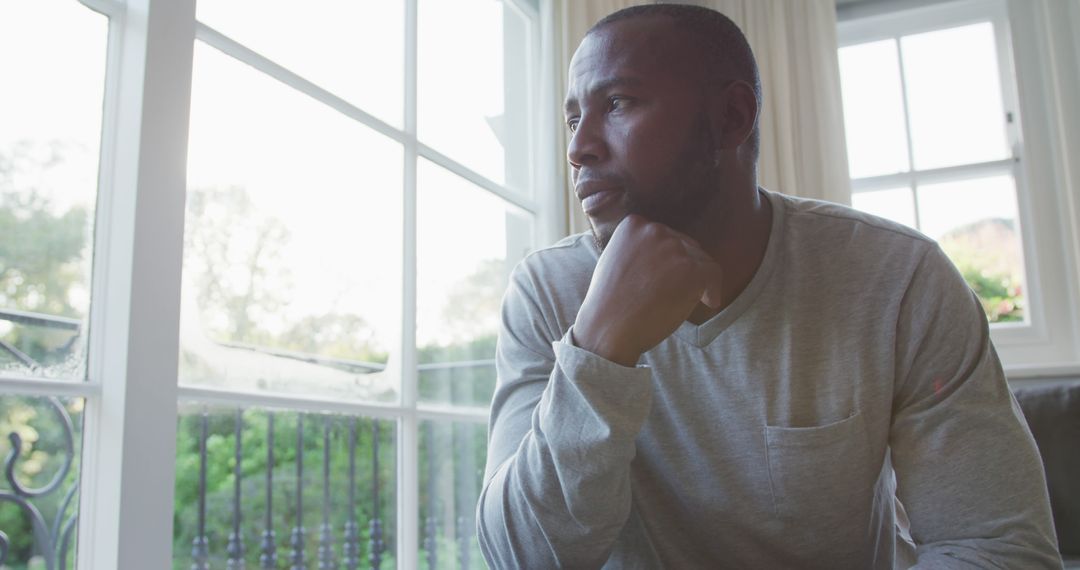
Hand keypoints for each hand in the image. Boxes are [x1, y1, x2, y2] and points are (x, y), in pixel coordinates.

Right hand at [573, 215, 722, 365]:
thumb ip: (638, 248)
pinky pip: (713, 273)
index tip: (666, 276)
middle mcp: (655, 230)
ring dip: (695, 280)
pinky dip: (713, 289)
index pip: (664, 235)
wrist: (608, 327)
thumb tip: (664, 252)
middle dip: (683, 268)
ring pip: (700, 260)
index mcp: (634, 225)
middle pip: (685, 245)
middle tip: (675, 292)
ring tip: (682, 300)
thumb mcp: (615, 259)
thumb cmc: (609, 302)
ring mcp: (674, 249)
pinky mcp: (690, 270)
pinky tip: (709, 302)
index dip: (669, 257)